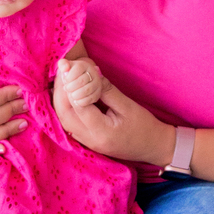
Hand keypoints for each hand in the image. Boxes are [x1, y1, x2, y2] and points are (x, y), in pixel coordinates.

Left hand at [53, 73, 175, 167]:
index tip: (67, 65)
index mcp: (101, 131)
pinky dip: (65, 104)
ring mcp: (85, 141)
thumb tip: (90, 72)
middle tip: (63, 67)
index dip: (70, 83)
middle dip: (60, 88)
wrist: (153, 148)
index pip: (78, 105)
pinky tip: (67, 90)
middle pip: (64, 113)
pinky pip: (68, 121)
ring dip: (60, 96)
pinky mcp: (85, 140)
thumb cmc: (144, 127)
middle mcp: (89, 139)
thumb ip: (106, 90)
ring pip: (63, 118)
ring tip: (64, 75)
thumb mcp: (128, 105)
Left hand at [56, 57, 103, 109]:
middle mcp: (93, 73)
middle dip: (71, 87)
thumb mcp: (66, 67)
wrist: (79, 81)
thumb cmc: (71, 74)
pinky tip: (76, 101)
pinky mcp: (98, 93)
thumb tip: (65, 68)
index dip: (69, 76)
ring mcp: (97, 83)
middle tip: (66, 89)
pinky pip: (90, 99)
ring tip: (71, 95)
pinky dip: (81, 102)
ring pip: (86, 90)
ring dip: (75, 95)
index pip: (78, 68)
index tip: (65, 80)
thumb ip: (63, 64)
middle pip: (82, 80)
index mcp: (84, 65)